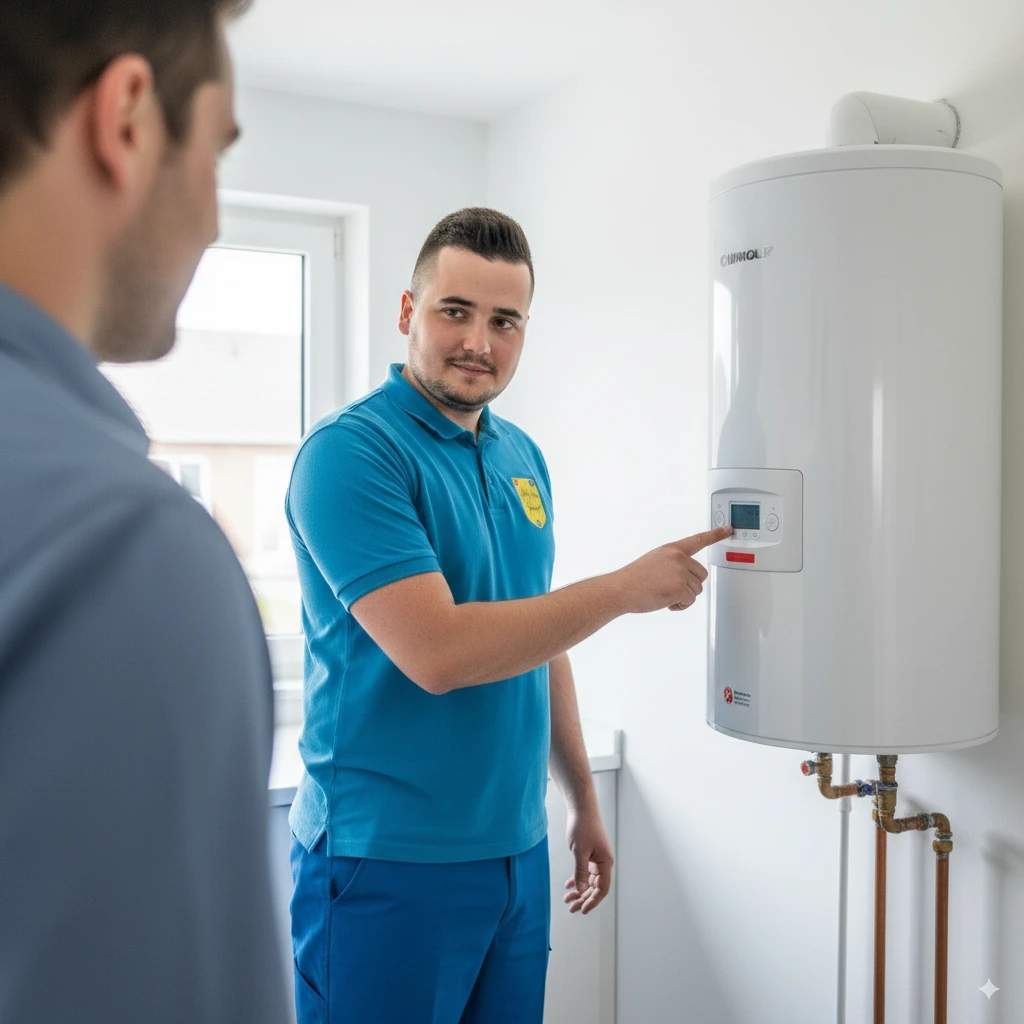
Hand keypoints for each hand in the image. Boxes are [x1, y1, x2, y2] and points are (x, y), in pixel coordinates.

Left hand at [563, 807, 613, 914]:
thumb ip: (581, 872)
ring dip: (579, 891)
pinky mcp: (590, 854)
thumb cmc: (582, 827)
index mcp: (605, 863)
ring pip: (589, 881)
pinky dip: (577, 879)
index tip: (583, 910)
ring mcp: (597, 859)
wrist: (581, 809)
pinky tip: (568, 885)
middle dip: (583, 899)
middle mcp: (603, 863)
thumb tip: (581, 891)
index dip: (593, 901)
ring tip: (567, 900)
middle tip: (571, 908)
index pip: (602, 889)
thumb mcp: (579, 852)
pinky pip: (585, 872)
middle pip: (595, 887)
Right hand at [616, 525, 732, 613]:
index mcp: (672, 549)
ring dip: (683, 596)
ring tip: (664, 594)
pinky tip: (666, 602)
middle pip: (701, 574)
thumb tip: (683, 576)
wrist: (621, 589)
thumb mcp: (654, 561)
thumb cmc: (633, 579)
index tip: (729, 529)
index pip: (698, 540)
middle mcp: (678, 558)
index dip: (716, 534)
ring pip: (696, 590)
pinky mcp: (680, 587)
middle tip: (671, 588)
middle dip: (689, 585)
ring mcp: (680, 572)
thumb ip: (671, 563)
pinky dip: (680, 605)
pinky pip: (690, 600)